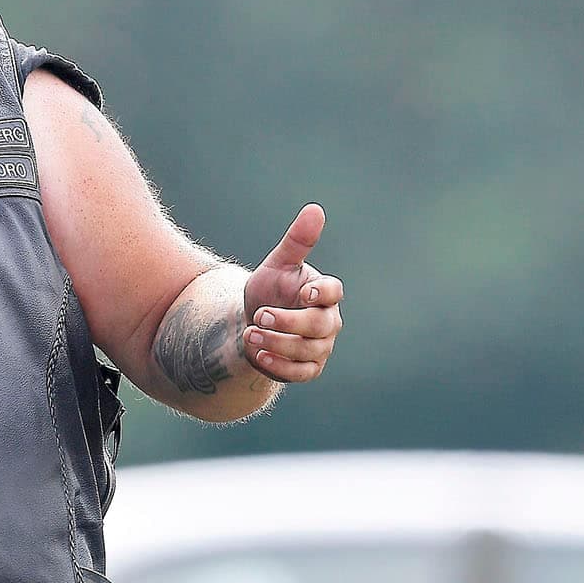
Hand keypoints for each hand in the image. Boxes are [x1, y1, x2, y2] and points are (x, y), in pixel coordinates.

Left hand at [240, 203, 343, 382]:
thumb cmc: (272, 288)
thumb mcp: (279, 264)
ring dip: (278, 344)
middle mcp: (328, 321)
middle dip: (289, 322)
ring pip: (308, 350)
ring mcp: (320, 346)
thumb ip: (297, 241)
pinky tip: (258, 356)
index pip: (334, 292)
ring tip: (249, 335)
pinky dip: (280, 366)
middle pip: (319, 325)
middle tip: (260, 315)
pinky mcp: (308, 368)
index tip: (304, 294)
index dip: (323, 293)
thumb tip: (315, 209)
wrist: (254, 322)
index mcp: (323, 292)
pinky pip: (301, 373)